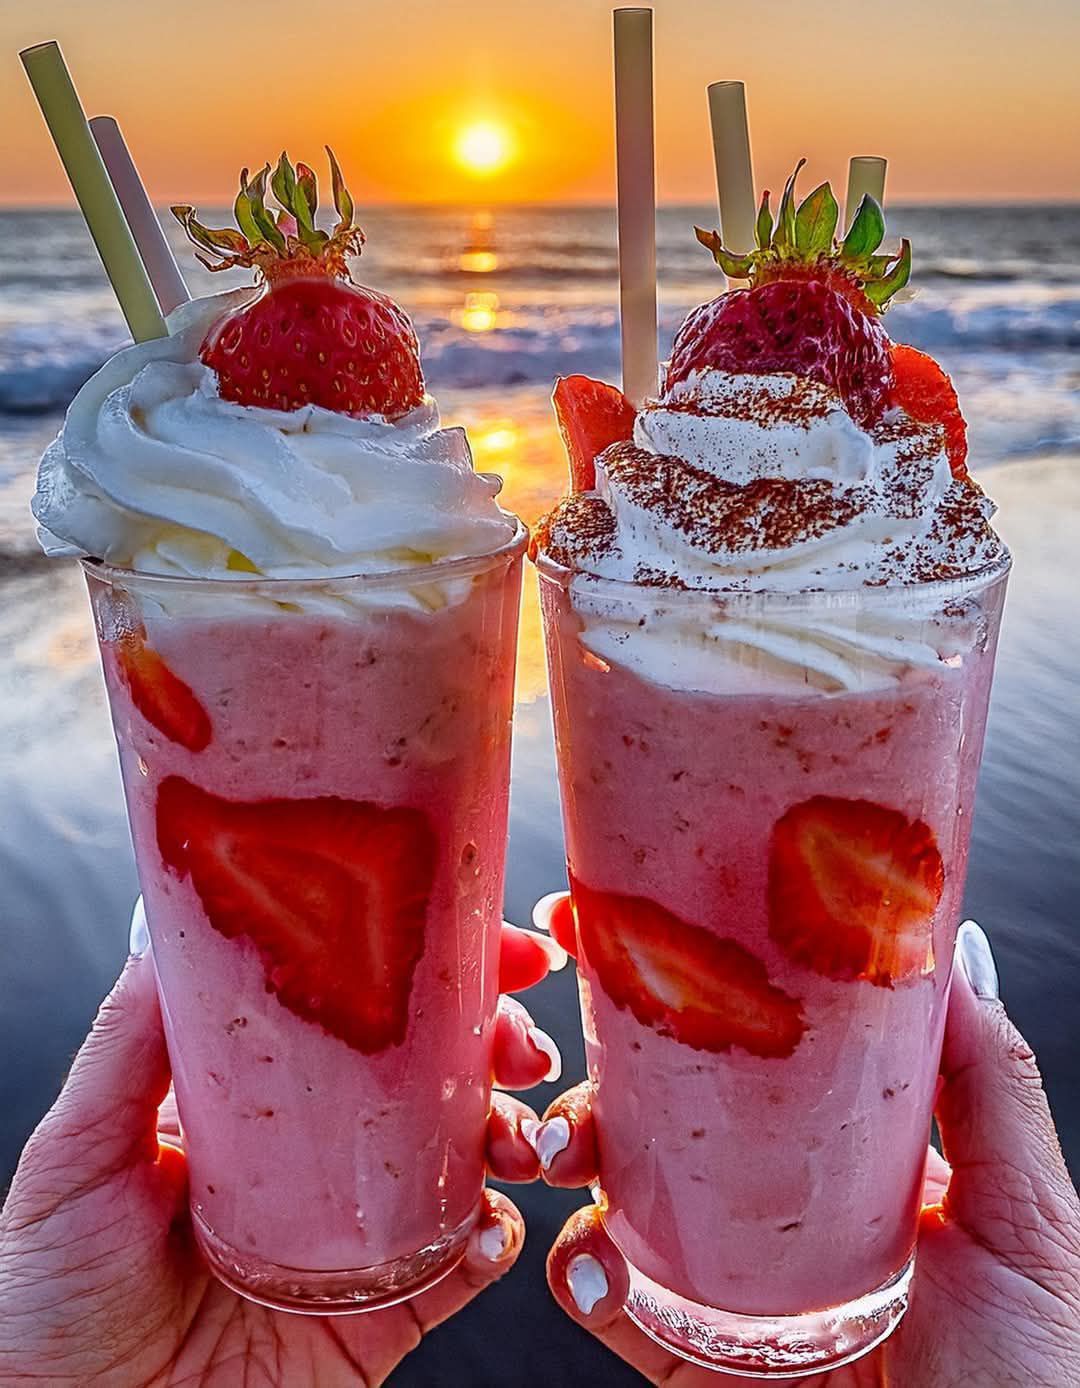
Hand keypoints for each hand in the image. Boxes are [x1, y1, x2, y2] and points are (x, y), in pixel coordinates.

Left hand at [0, 909, 565, 1386]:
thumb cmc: (52, 1285)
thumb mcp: (81, 1148)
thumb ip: (126, 1049)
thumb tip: (161, 936)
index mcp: (272, 1098)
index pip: (370, 1013)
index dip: (440, 972)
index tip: (497, 943)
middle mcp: (329, 1154)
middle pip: (441, 1075)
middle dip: (501, 1043)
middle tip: (518, 1041)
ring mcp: (361, 1229)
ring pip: (471, 1159)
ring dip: (515, 1132)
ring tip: (515, 1136)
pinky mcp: (380, 1311)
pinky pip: (460, 1269)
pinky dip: (492, 1242)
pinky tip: (488, 1229)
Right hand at [532, 905, 1079, 1386]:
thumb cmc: (1039, 1370)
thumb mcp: (1027, 1213)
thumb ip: (990, 1087)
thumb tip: (952, 952)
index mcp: (846, 1160)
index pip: (749, 1062)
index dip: (679, 999)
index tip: (611, 933)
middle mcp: (775, 1213)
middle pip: (661, 1124)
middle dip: (596, 1079)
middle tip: (561, 1050)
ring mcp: (733, 1289)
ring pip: (620, 1201)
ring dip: (571, 1161)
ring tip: (563, 1153)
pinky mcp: (703, 1365)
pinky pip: (624, 1312)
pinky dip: (585, 1278)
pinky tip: (593, 1263)